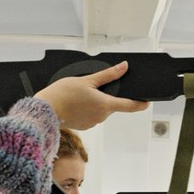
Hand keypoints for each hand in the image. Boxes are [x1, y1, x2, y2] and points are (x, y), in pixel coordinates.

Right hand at [34, 62, 149, 129]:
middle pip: (113, 105)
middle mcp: (101, 116)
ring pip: (101, 110)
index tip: (148, 101)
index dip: (141, 103)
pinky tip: (77, 102)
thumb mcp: (87, 80)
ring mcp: (92, 123)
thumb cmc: (63, 94)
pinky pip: (92, 115)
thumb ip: (108, 75)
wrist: (45, 111)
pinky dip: (88, 108)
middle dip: (108, 96)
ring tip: (81, 93)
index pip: (130, 106)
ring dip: (97, 102)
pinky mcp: (84, 126)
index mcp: (105, 105)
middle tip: (95, 86)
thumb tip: (124, 67)